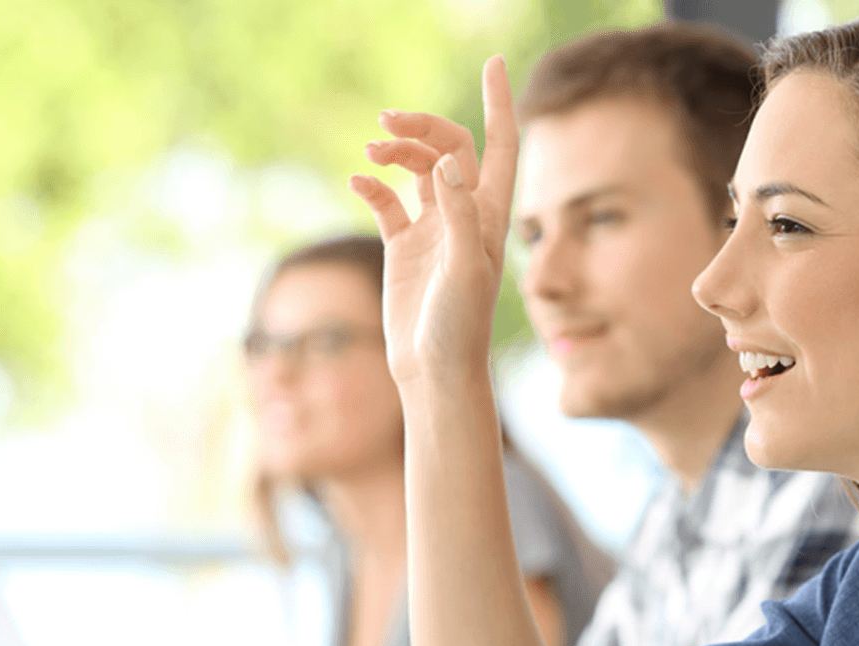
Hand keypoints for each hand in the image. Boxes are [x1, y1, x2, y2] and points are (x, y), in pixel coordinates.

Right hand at [350, 56, 517, 387]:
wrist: (435, 372)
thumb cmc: (460, 326)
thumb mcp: (464, 268)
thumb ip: (457, 213)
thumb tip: (446, 162)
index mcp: (488, 213)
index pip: (501, 144)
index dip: (499, 102)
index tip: (495, 60)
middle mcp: (464, 213)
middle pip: (450, 146)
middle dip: (422, 125)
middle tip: (388, 121)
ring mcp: (433, 228)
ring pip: (418, 167)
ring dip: (396, 149)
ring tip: (372, 150)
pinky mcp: (404, 246)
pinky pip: (387, 200)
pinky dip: (372, 183)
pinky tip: (358, 179)